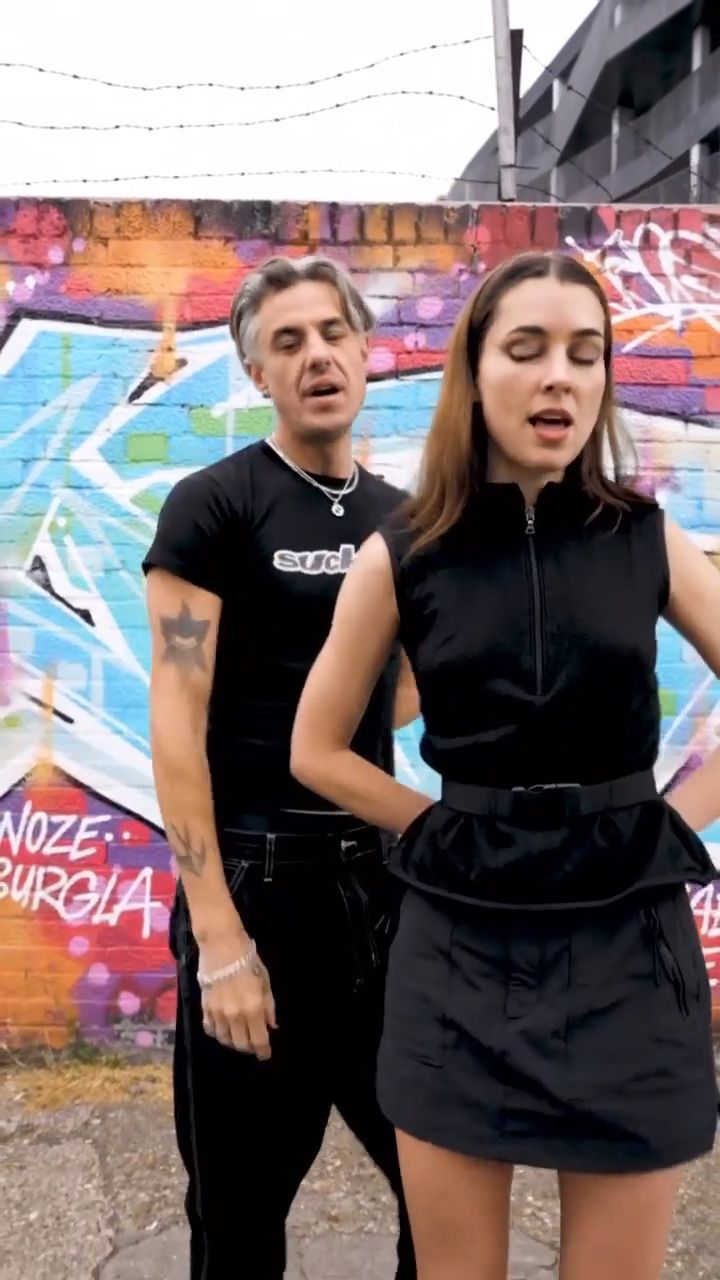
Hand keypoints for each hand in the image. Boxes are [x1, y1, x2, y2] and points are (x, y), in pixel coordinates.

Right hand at [198, 923, 276, 1059]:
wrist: (221, 945)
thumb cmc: (248, 959)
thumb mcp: (265, 981)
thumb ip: (268, 1006)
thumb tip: (271, 1025)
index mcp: (253, 1008)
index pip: (258, 1040)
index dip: (263, 1051)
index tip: (265, 1054)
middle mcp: (234, 1015)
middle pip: (241, 1044)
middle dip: (249, 1047)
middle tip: (254, 1044)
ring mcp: (217, 1013)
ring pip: (224, 1040)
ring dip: (233, 1042)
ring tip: (239, 1038)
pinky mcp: (205, 1007)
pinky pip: (210, 1029)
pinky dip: (218, 1034)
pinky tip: (223, 1030)